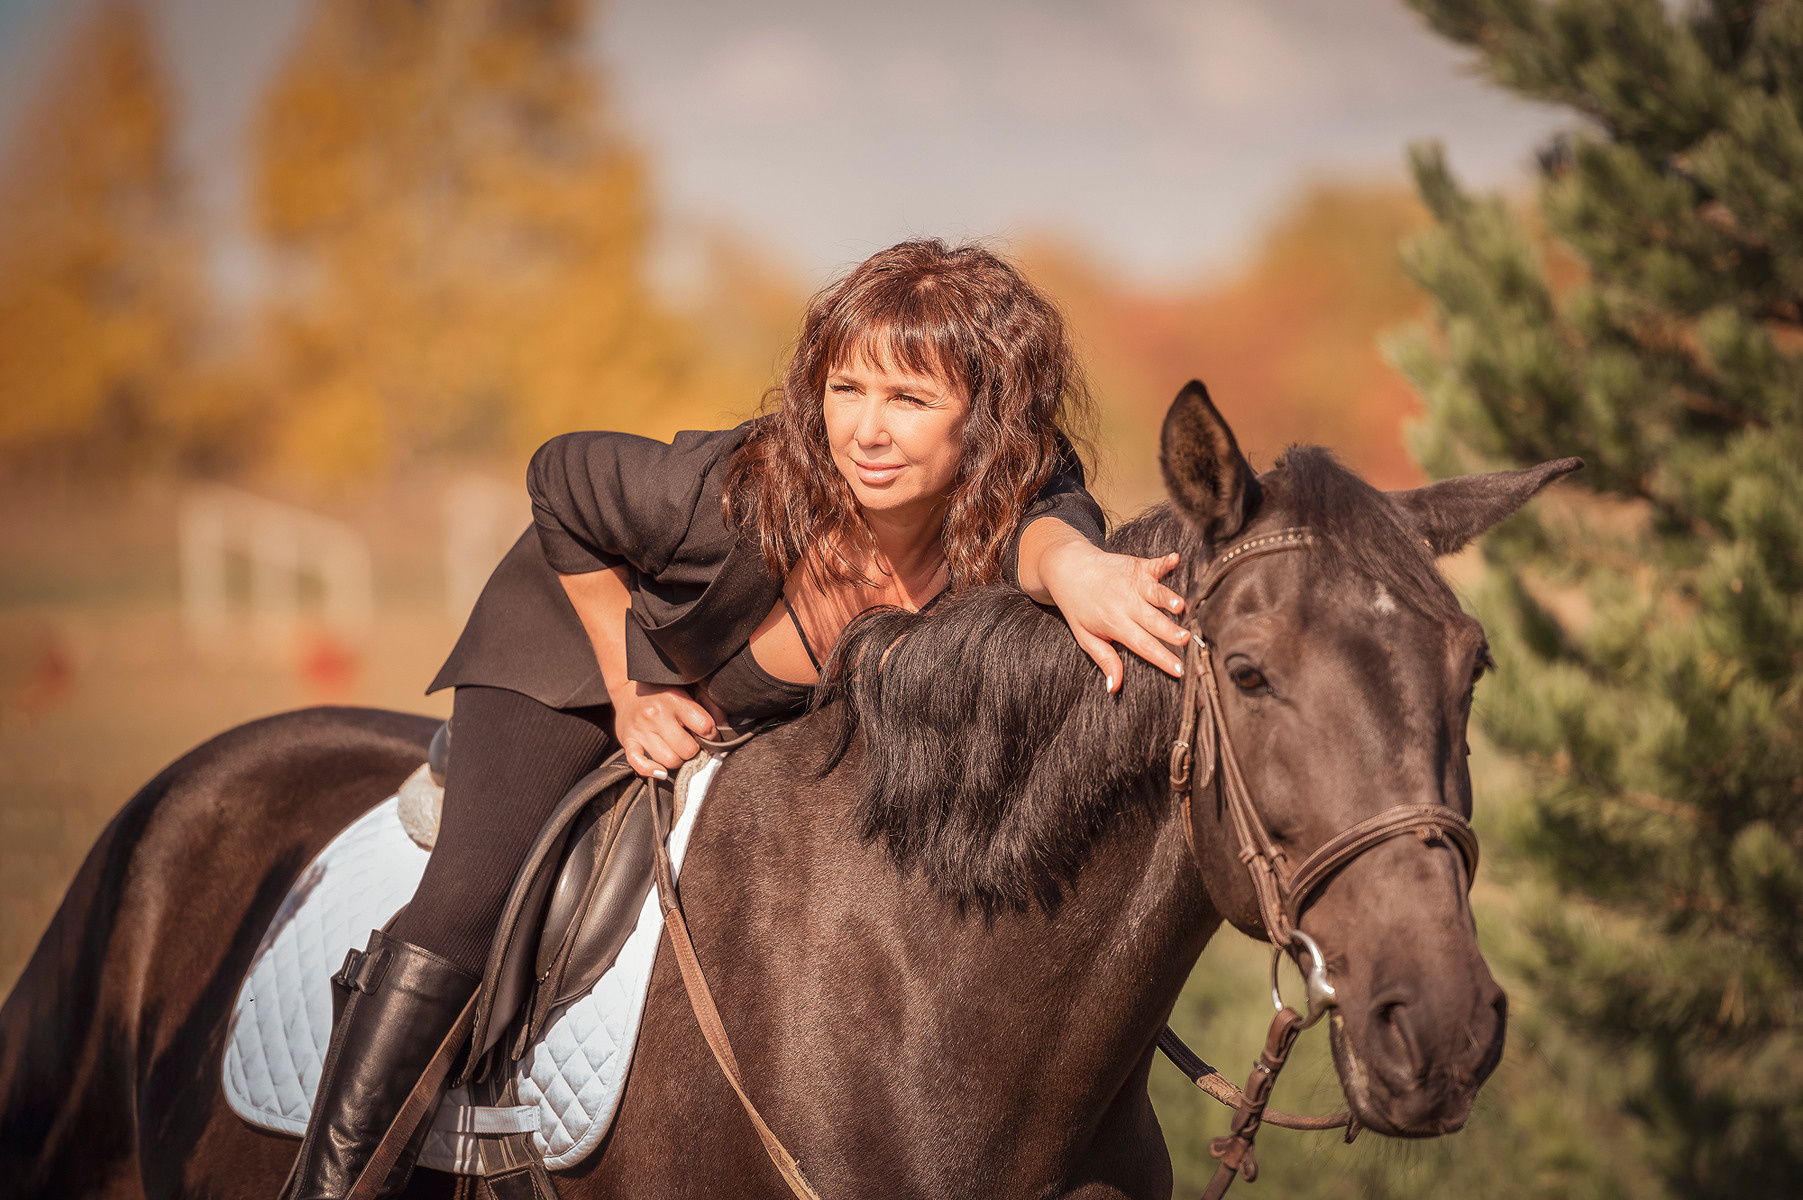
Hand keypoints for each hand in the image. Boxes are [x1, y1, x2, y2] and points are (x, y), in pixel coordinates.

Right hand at [608, 679, 716, 777]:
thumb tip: (725, 725)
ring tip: (676, 750)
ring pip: (669, 760)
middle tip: (690, 743)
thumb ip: (710, 704)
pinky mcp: (628, 741)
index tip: (709, 736)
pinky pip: (639, 764)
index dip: (712, 735)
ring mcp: (641, 730)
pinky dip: (651, 771)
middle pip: (688, 749)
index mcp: (675, 700)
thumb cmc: (663, 691)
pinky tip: (661, 771)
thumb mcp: (689, 689)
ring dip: (677, 760)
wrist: (628, 689)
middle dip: (694, 750)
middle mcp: (656, 715)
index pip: (705, 727)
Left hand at [1038, 538, 1188, 692]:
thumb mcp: (1086, 636)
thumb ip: (1104, 659)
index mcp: (1114, 624)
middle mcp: (1125, 604)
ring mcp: (1131, 583)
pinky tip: (1175, 559)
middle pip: (1152, 620)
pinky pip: (1153, 565)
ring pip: (1155, 593)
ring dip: (1168, 598)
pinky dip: (1164, 562)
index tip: (1179, 670)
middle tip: (1185, 639)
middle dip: (1169, 631)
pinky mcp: (1136, 566)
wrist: (1067, 568)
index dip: (1161, 658)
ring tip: (1180, 606)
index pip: (1142, 645)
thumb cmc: (1077, 606)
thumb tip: (1114, 687)